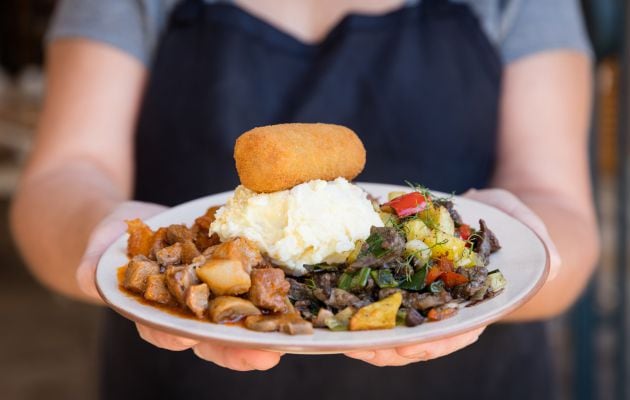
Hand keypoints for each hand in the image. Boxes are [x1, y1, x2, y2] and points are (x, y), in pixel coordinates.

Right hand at [77, 201, 281, 370]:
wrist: (137, 227)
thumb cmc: (111, 246)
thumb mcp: (97, 255)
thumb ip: (93, 270)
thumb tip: (91, 277)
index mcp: (158, 317)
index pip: (169, 333)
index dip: (180, 339)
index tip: (190, 340)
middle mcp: (189, 311)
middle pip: (213, 335)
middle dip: (237, 348)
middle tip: (265, 356)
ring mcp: (213, 292)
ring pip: (240, 314)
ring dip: (264, 324)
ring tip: (289, 332)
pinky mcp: (230, 270)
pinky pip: (252, 280)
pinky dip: (270, 285)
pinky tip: (291, 288)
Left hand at [345, 187, 560, 366]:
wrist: (490, 213)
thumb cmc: (512, 221)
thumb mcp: (527, 225)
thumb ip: (539, 243)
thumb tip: (552, 265)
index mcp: (477, 303)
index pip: (459, 332)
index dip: (436, 343)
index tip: (411, 347)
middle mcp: (448, 307)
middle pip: (420, 339)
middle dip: (392, 348)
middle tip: (365, 349)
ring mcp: (424, 296)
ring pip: (396, 328)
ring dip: (370, 337)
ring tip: (343, 339)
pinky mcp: (403, 280)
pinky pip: (380, 300)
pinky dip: (360, 309)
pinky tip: (337, 311)